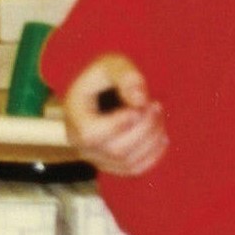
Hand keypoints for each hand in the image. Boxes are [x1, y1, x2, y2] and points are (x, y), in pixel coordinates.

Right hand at [56, 52, 166, 175]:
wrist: (101, 89)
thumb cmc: (105, 75)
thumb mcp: (112, 64)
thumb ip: (126, 77)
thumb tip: (140, 101)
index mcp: (74, 116)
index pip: (92, 134)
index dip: (120, 124)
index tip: (140, 105)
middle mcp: (80, 143)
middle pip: (116, 150)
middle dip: (144, 128)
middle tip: (156, 105)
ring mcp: (95, 157)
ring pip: (128, 162)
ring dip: (152, 139)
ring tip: (158, 115)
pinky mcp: (111, 165)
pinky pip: (135, 169)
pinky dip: (154, 154)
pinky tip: (160, 135)